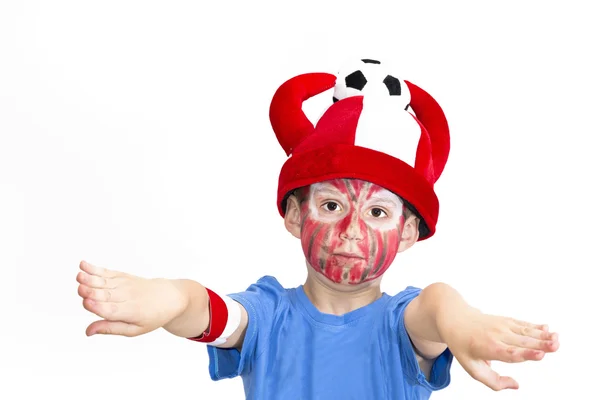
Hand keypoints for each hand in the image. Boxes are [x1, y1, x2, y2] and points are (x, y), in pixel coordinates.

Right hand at [76, 260, 187, 336]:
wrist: (170, 297)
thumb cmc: (152, 316)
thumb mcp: (135, 329)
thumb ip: (111, 328)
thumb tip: (87, 331)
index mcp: (131, 312)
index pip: (112, 310)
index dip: (98, 307)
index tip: (86, 303)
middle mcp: (127, 296)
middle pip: (107, 294)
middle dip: (92, 292)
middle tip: (80, 289)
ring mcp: (125, 284)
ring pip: (105, 281)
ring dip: (91, 278)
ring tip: (79, 276)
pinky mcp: (123, 276)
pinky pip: (107, 272)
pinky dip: (95, 268)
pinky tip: (83, 265)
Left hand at [439, 308, 559, 390]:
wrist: (454, 319)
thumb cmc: (463, 346)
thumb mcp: (472, 368)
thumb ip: (493, 381)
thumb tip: (516, 385)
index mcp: (487, 348)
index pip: (509, 353)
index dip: (526, 353)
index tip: (540, 354)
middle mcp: (496, 335)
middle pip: (521, 341)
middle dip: (540, 343)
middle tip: (556, 346)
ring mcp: (501, 326)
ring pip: (525, 331)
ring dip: (542, 335)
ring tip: (557, 338)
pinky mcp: (506, 320)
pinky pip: (523, 324)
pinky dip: (536, 326)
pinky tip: (547, 328)